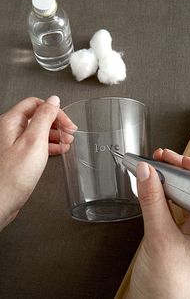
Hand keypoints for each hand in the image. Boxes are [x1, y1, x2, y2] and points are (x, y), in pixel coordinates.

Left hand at [0, 96, 75, 230]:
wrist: (1, 202)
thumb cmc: (13, 177)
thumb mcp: (34, 141)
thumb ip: (44, 117)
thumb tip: (53, 100)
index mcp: (11, 122)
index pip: (36, 104)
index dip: (54, 111)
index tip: (66, 122)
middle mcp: (10, 131)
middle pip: (37, 117)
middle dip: (56, 124)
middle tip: (70, 132)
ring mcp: (14, 144)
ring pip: (38, 132)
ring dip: (55, 135)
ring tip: (68, 142)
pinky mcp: (18, 156)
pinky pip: (36, 145)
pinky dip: (49, 146)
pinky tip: (59, 150)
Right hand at [127, 149, 189, 298]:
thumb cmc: (171, 291)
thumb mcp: (161, 240)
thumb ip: (152, 203)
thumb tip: (146, 173)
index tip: (181, 160)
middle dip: (182, 171)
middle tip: (165, 158)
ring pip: (187, 196)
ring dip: (171, 181)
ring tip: (158, 166)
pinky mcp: (181, 233)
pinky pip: (174, 206)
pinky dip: (163, 194)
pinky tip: (155, 185)